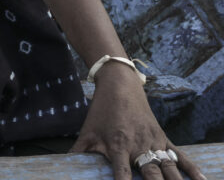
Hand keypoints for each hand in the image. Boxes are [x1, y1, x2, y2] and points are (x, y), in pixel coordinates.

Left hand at [71, 64, 203, 179]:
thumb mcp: (87, 131)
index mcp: (118, 145)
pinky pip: (180, 157)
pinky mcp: (163, 138)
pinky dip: (192, 170)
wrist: (120, 83)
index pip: (123, 174)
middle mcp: (139, 146)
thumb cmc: (102, 110)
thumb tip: (62, 168)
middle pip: (152, 175)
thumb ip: (78, 153)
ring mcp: (154, 142)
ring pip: (169, 168)